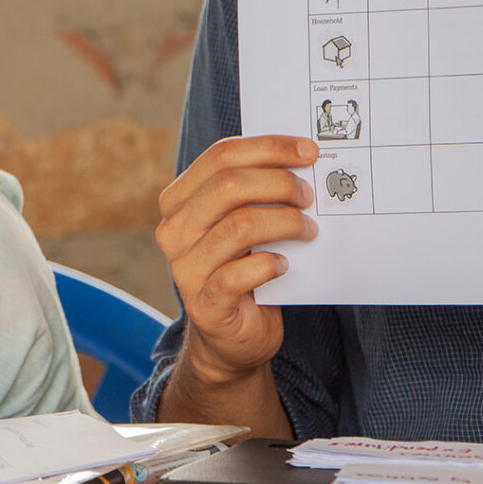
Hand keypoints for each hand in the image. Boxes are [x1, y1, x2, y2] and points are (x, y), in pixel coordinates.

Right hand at [156, 135, 317, 384]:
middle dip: (279, 183)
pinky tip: (285, 265)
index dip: (268, 148)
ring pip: (240, 226)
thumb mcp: (240, 222)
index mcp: (178, 200)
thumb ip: (253, 192)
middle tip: (309, 196)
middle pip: (228, 185)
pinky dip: (271, 265)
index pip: (220, 156)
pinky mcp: (204, 303)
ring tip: (308, 231)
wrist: (231, 334)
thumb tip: (302, 159)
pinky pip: (241, 274)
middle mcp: (173, 230)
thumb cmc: (242, 267)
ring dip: (285, 223)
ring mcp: (184, 267)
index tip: (309, 151)